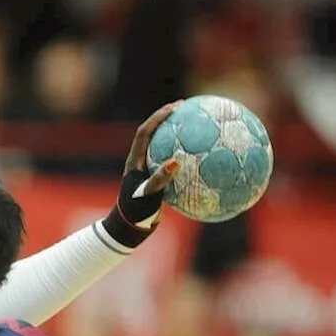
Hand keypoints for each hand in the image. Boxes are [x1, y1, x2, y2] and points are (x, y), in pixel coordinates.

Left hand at [104, 101, 184, 246]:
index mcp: (135, 161)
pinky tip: (207, 157)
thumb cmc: (136, 213)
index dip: (158, 117)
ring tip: (196, 123)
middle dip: (167, 118)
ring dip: (177, 134)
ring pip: (163, 146)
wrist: (129, 229)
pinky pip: (174, 163)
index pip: (144, 132)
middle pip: (153, 133)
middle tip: (186, 107)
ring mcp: (148, 170)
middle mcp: (140, 162)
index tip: (174, 107)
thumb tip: (175, 162)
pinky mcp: (156, 179)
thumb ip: (159, 179)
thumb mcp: (147, 196)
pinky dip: (187, 157)